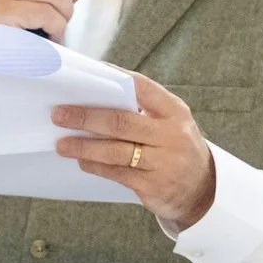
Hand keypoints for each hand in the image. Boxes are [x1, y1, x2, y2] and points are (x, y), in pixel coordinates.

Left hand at [53, 72, 217, 229]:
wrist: (202, 189)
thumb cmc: (173, 148)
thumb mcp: (168, 125)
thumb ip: (140, 112)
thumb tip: (91, 99)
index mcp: (175, 112)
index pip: (142, 89)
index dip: (114, 79)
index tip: (87, 73)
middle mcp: (172, 135)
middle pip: (121, 122)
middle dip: (86, 117)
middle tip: (59, 114)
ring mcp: (164, 162)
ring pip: (115, 151)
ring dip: (83, 146)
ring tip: (62, 143)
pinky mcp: (153, 185)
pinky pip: (116, 173)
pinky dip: (94, 166)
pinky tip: (81, 160)